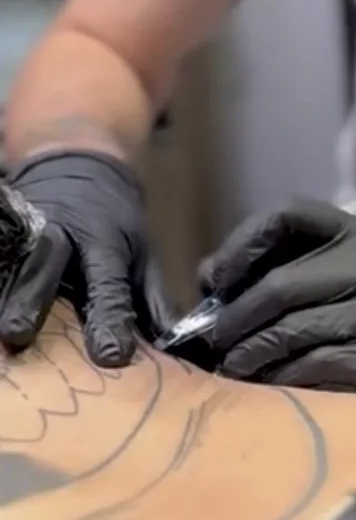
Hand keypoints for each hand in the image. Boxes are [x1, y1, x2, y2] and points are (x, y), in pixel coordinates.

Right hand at [0, 151, 165, 366]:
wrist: (77, 162)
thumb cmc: (112, 223)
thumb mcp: (140, 253)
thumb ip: (153, 300)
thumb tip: (174, 348)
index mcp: (104, 241)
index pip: (109, 283)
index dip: (110, 318)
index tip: (111, 356)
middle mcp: (61, 230)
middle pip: (45, 263)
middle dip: (30, 297)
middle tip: (15, 334)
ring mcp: (27, 225)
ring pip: (10, 257)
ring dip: (1, 288)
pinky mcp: (5, 225)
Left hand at [200, 198, 355, 402]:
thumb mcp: (347, 278)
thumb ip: (288, 269)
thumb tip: (207, 280)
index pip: (290, 212)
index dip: (242, 242)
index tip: (214, 280)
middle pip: (283, 283)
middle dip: (235, 317)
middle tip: (214, 342)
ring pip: (293, 332)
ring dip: (249, 356)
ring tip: (232, 369)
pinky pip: (314, 370)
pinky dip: (280, 382)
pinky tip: (268, 389)